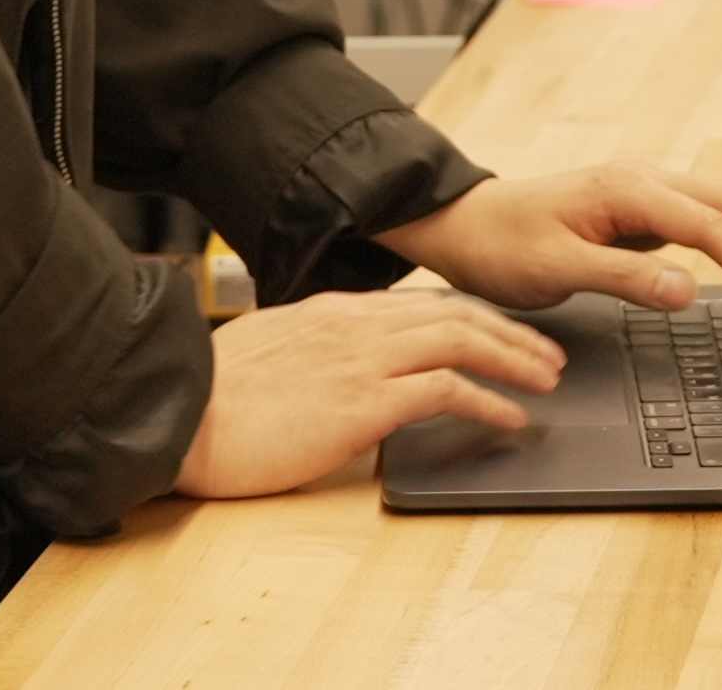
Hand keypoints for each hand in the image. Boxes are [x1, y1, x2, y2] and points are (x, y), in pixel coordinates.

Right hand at [174, 288, 563, 499]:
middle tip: (547, 354)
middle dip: (510, 332)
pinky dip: (488, 400)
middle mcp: (355, 325)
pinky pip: (445, 390)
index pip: (421, 303)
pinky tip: (510, 418)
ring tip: (546, 380)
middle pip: (454, 313)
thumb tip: (332, 369)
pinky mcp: (363, 403)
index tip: (500, 332)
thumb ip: (309, 351)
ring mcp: (362, 360)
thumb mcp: (267, 355)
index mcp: (332, 312)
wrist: (175, 413)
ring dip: (514, 359)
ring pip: (462, 340)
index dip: (471, 317)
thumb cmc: (206, 397)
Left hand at [375, 163, 721, 313]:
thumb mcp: (557, 270)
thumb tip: (691, 292)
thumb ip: (626, 280)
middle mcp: (644, 180)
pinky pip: (700, 221)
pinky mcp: (638, 209)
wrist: (466, 225)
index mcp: (628, 189)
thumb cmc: (503, 246)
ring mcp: (643, 192)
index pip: (710, 226)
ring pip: (721, 209)